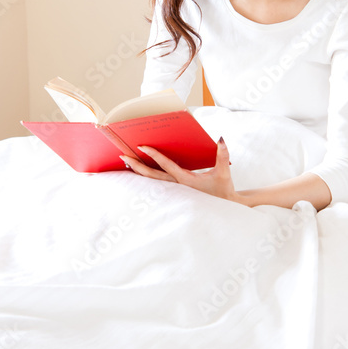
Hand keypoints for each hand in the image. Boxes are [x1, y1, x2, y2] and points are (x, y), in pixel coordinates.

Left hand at [120, 137, 239, 202]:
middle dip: (137, 165)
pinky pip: (156, 185)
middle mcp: (177, 186)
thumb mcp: (224, 172)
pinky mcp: (174, 193)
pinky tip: (137, 171)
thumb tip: (221, 139)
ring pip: (152, 181)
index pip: (166, 166)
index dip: (154, 155)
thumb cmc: (223, 190)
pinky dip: (146, 178)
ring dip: (139, 172)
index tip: (142, 146)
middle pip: (152, 176)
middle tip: (123, 155)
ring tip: (126, 162)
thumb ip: (223, 155)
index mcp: (186, 180)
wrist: (224, 208)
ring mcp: (174, 191)